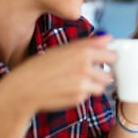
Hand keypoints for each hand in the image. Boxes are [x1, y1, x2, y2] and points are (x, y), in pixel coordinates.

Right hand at [0, 35, 115, 115]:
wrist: (25, 88)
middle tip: (90, 72)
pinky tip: (68, 89)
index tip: (106, 59)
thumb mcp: (63, 49)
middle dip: (103, 73)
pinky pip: (89, 96)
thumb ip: (88, 44)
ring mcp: (83, 85)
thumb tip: (108, 38)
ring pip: (102, 86)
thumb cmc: (41, 66)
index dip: (109, 58)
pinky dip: (82, 93)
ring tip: (78, 81)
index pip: (112, 55)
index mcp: (83, 52)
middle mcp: (85, 68)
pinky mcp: (79, 99)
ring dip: (95, 84)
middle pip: (110, 73)